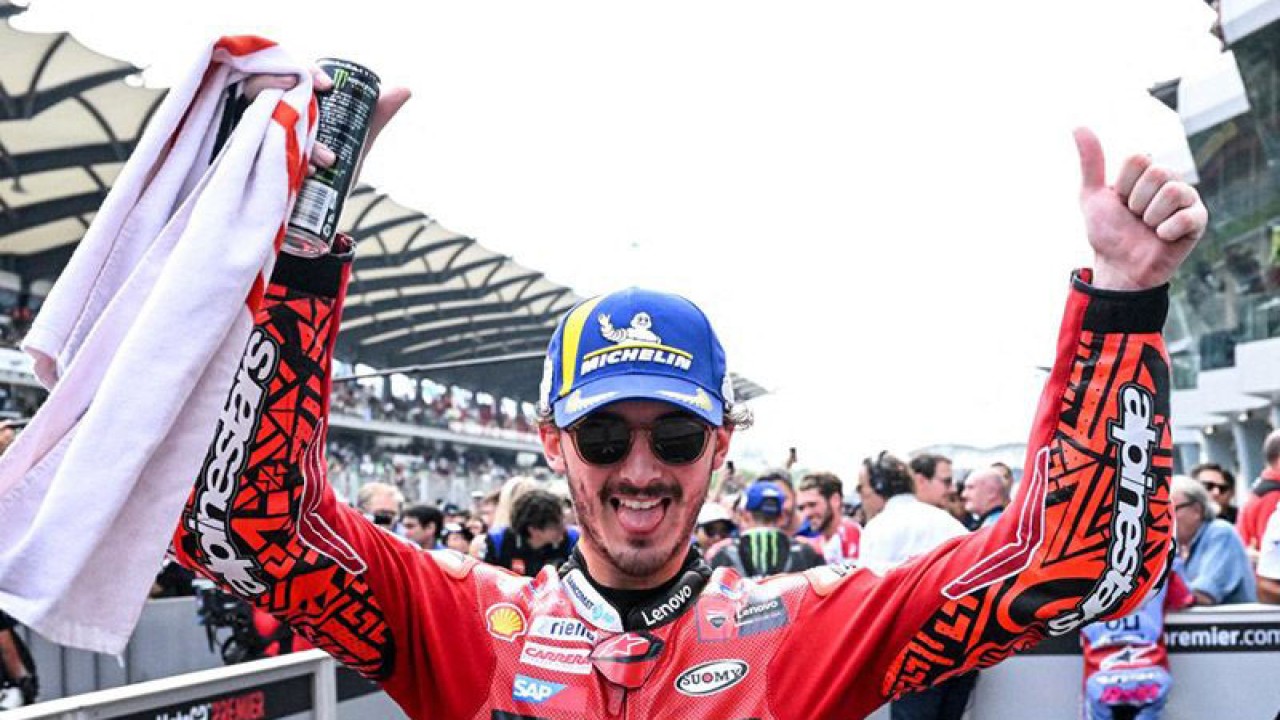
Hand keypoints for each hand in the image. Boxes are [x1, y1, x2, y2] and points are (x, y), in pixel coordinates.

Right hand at [243, 68, 411, 183]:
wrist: (312, 221)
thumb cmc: (330, 175)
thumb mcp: (354, 144)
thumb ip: (374, 117)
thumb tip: (404, 89)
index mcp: (289, 103)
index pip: (287, 71)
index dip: (304, 70)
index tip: (328, 85)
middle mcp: (264, 114)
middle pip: (263, 83)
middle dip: (292, 90)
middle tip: (321, 105)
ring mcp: (250, 136)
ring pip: (257, 115)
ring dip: (293, 130)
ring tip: (328, 159)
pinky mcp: (242, 162)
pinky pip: (247, 150)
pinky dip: (279, 158)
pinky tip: (309, 173)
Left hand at [1075, 127, 1206, 290]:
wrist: (1118, 266)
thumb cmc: (1108, 232)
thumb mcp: (1092, 196)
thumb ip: (1091, 162)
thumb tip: (1078, 126)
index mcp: (1147, 172)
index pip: (1138, 158)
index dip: (1123, 184)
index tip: (1120, 201)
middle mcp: (1170, 180)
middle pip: (1158, 171)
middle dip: (1137, 201)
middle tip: (1135, 217)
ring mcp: (1187, 199)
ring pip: (1173, 190)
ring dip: (1151, 217)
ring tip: (1149, 227)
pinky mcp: (1199, 221)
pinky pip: (1188, 216)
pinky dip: (1167, 230)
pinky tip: (1162, 237)